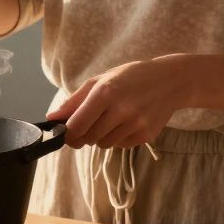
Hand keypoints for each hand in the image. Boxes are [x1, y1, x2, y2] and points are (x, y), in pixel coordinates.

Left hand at [47, 57, 192, 149]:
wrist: (171, 81)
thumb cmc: (130, 77)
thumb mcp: (100, 80)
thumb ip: (74, 101)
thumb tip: (52, 118)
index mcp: (105, 92)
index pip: (77, 125)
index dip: (67, 134)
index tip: (64, 134)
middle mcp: (121, 109)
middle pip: (88, 138)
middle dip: (83, 135)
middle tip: (89, 123)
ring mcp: (136, 124)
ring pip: (104, 144)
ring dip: (100, 137)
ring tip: (111, 119)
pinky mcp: (147, 135)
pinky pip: (120, 146)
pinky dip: (117, 138)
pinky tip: (126, 122)